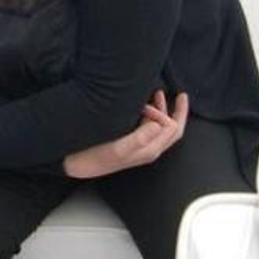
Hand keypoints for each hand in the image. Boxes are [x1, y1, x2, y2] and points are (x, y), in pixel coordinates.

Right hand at [63, 91, 188, 178]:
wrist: (77, 164)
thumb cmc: (96, 156)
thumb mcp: (118, 148)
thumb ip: (140, 138)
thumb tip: (159, 125)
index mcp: (150, 150)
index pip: (173, 129)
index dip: (166, 112)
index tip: (152, 101)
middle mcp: (148, 149)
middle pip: (172, 130)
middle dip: (177, 111)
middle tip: (181, 95)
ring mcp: (140, 145)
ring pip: (159, 126)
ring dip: (162, 110)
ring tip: (158, 94)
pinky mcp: (130, 141)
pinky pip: (147, 126)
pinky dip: (150, 114)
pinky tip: (143, 104)